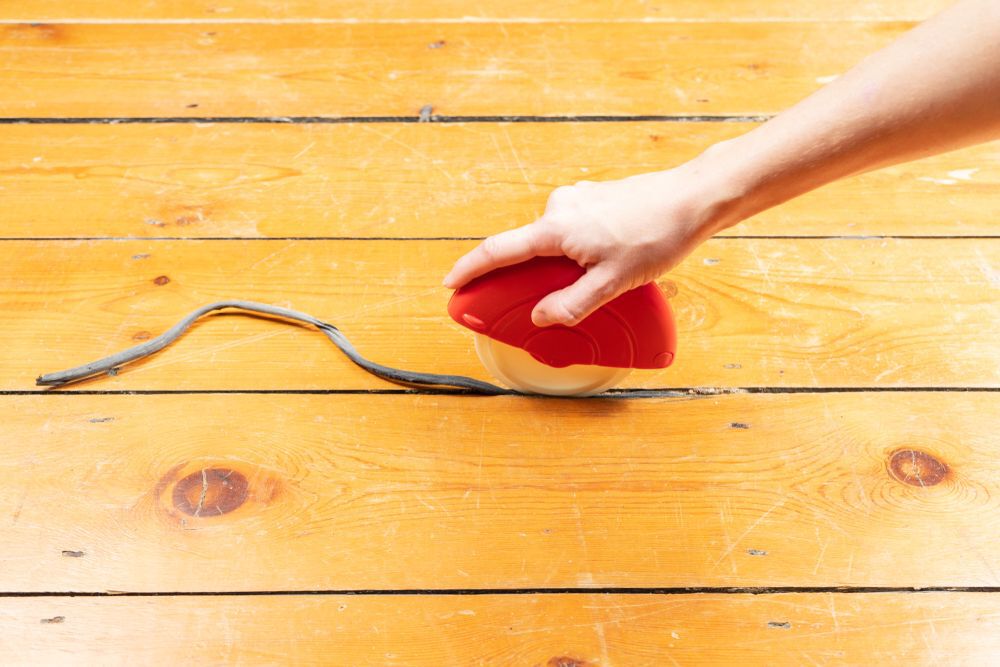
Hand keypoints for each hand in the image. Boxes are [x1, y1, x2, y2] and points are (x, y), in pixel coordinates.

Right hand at [443, 161, 735, 326]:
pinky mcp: (594, 200)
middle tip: (525, 304)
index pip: (499, 251)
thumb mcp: (614, 283)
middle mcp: (561, 207)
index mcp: (557, 228)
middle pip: (526, 248)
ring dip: (555, 266)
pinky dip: (571, 252)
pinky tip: (601, 264)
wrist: (692, 199)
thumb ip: (572, 304)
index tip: (451, 283)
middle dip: (521, 277)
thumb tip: (542, 317)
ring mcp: (577, 200)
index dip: (470, 270)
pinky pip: (570, 231)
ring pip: (551, 241)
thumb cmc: (656, 235)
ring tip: (587, 287)